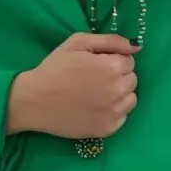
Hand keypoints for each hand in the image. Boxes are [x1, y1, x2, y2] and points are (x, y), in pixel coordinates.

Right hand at [7, 33, 139, 139]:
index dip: (112, 60)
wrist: (34, 101)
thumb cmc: (55, 68)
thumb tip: (136, 47)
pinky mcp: (109, 129)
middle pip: (132, 79)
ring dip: (119, 94)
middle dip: (118, 76)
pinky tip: (95, 108)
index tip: (96, 65)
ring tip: (96, 94)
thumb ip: (111, 41)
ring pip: (130, 98)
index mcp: (113, 66)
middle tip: (94, 79)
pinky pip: (122, 116)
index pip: (129, 60)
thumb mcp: (78, 42)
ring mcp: (114, 112)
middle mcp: (118, 90)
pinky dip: (113, 111)